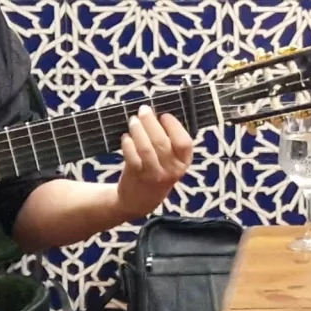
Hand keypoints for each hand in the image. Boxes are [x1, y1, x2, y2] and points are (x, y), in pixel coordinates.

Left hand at [115, 106, 195, 221]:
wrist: (139, 201)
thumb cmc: (156, 173)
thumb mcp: (170, 162)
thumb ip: (169, 143)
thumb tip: (157, 114)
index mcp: (184, 163)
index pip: (184, 142)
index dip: (174, 126)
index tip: (164, 115)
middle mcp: (172, 170)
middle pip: (162, 142)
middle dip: (151, 122)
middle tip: (143, 110)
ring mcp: (154, 175)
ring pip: (146, 148)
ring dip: (138, 131)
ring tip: (133, 121)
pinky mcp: (137, 177)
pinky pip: (132, 157)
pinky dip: (128, 144)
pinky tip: (125, 137)